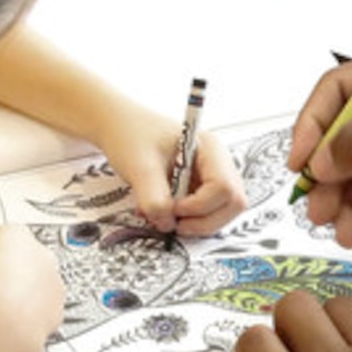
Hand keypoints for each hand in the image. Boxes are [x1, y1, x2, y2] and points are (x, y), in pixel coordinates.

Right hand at [0, 226, 60, 351]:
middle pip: (13, 261)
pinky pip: (33, 307)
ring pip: (23, 286)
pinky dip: (18, 314)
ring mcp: (52, 281)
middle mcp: (41, 255)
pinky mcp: (56, 306)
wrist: (2, 325)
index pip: (0, 234)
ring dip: (2, 296)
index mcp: (17, 235)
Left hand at [89, 99, 248, 235]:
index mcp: (210, 148)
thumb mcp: (140, 166)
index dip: (201, 206)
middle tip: (175, 223)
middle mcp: (217, 163)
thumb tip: (167, 224)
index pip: (224, 187)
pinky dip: (186, 220)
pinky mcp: (199, 189)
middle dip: (205, 220)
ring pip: (221, 212)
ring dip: (195, 223)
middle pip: (232, 203)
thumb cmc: (131, 133)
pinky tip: (163, 211)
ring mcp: (210, 177)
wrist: (119, 127)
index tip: (174, 209)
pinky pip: (204, 214)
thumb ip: (154, 199)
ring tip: (164, 215)